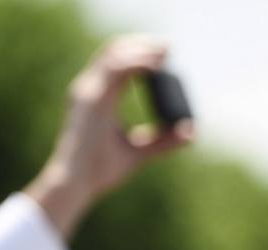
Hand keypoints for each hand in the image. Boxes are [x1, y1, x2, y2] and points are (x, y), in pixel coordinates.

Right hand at [25, 35, 193, 237]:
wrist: (77, 185)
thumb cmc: (99, 170)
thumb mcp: (138, 152)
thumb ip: (161, 141)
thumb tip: (190, 133)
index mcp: (97, 99)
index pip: (117, 66)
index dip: (139, 56)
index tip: (164, 56)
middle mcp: (89, 91)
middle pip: (113, 54)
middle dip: (142, 46)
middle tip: (169, 47)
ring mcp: (87, 93)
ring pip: (113, 57)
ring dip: (141, 50)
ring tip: (165, 51)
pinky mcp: (90, 100)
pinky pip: (114, 71)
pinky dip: (135, 63)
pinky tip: (155, 65)